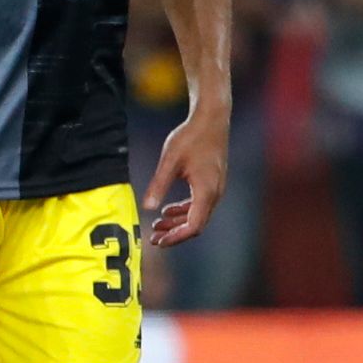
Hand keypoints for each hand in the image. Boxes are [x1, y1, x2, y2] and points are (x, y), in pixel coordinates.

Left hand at [145, 105, 228, 246]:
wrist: (211, 120)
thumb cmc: (190, 138)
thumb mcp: (169, 162)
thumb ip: (158, 185)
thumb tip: (147, 208)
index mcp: (206, 191)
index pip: (194, 225)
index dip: (176, 237)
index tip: (158, 242)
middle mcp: (215, 193)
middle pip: (196, 224)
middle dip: (174, 233)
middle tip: (153, 239)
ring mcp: (216, 188)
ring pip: (198, 215)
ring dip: (177, 222)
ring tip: (156, 226)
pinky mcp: (212, 182)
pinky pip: (199, 204)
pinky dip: (183, 211)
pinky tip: (167, 210)